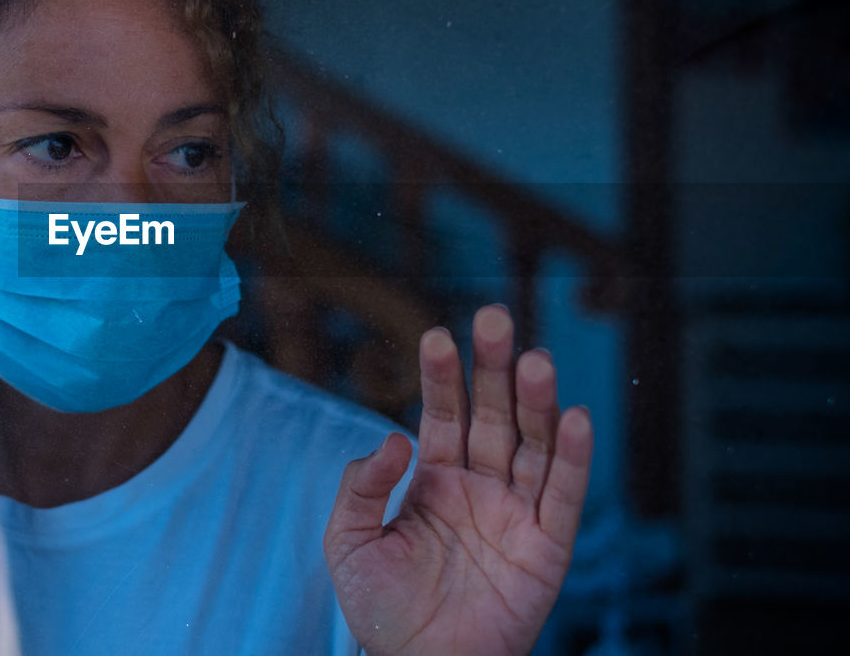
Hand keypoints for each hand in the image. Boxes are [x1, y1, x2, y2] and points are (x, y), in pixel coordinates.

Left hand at [323, 304, 592, 655]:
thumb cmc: (381, 609)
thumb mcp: (348, 541)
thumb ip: (361, 485)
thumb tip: (394, 436)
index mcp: (434, 477)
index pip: (443, 412)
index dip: (442, 376)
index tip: (436, 335)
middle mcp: (479, 484)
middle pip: (493, 414)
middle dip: (493, 367)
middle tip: (494, 317)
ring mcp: (515, 512)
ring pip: (533, 445)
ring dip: (537, 402)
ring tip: (534, 360)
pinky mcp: (547, 547)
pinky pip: (564, 497)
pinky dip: (575, 459)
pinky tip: (577, 418)